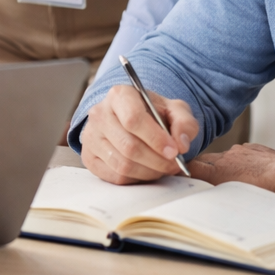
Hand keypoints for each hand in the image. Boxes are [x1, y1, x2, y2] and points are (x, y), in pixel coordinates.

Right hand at [80, 85, 198, 184]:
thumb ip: (185, 123)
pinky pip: (115, 177)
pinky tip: (147, 170)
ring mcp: (91, 137)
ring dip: (149, 172)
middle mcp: (99, 114)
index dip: (156, 139)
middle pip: (129, 146)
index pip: (133, 119)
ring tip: (162, 168)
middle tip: (174, 164)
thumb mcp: (174, 111)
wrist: (131, 120)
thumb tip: (181, 144)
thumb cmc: (153, 114)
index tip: (174, 151)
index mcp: (119, 95)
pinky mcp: (89, 157)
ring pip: (122, 164)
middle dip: (157, 161)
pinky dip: (136, 179)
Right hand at [188, 143, 274, 194]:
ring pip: (223, 158)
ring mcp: (240, 151)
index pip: (191, 168)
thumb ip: (217, 193)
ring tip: (233, 181)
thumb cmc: (267, 190)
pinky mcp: (253, 148)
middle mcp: (225, 157)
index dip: (185, 172)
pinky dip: (241, 162)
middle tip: (204, 182)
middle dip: (202, 169)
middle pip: (204, 160)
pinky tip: (251, 173)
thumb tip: (206, 197)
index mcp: (217, 171)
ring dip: (223, 166)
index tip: (182, 179)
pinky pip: (240, 154)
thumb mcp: (236, 198)